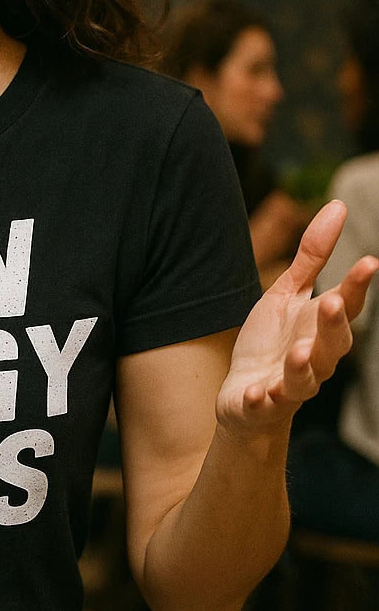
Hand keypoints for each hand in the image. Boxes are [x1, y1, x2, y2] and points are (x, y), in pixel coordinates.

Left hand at [217, 199, 377, 435]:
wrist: (244, 397)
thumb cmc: (272, 343)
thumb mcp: (286, 294)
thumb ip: (313, 257)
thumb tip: (338, 205)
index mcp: (321, 328)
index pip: (346, 305)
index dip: (356, 286)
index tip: (369, 262)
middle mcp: (314, 358)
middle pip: (332, 344)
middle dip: (334, 325)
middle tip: (332, 303)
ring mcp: (289, 384)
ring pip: (304, 379)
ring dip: (303, 367)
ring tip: (300, 353)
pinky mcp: (260, 404)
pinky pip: (263, 404)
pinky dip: (259, 399)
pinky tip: (254, 393)